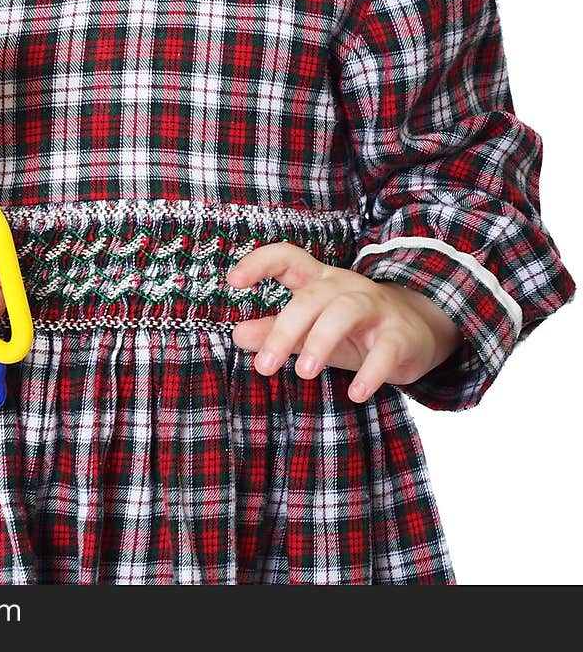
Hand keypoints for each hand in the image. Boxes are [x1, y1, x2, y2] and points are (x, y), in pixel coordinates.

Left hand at [227, 242, 462, 402]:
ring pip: (345, 313)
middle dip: (285, 329)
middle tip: (264, 366)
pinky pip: (386, 349)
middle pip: (312, 297)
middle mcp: (346, 288)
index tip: (233, 281)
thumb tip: (237, 335)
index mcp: (320, 281)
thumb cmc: (354, 329)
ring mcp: (375, 308)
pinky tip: (356, 394)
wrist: (417, 331)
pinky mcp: (401, 335)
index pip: (288, 258)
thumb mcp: (313, 329)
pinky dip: (371, 372)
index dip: (261, 263)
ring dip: (321, 341)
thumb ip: (277, 331)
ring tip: (304, 373)